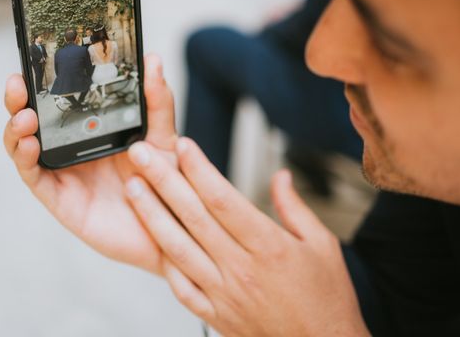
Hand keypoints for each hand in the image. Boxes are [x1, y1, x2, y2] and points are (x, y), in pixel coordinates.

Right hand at [3, 54, 176, 274]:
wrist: (172, 230)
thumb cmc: (166, 183)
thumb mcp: (164, 138)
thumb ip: (157, 102)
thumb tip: (152, 60)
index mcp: (93, 128)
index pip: (59, 100)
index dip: (42, 80)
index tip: (36, 58)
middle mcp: (72, 148)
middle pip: (34, 119)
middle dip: (19, 100)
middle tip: (18, 82)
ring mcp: (63, 173)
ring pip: (25, 147)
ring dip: (17, 129)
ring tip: (25, 115)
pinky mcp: (60, 200)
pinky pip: (35, 177)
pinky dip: (26, 160)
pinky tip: (31, 145)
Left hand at [124, 138, 369, 336]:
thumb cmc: (325, 299)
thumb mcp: (322, 245)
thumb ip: (295, 207)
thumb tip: (281, 176)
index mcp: (268, 246)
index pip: (223, 198)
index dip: (199, 169)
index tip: (182, 146)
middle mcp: (241, 267)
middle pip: (193, 216)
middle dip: (163, 180)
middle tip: (142, 155)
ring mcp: (223, 292)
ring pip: (178, 248)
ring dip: (152, 215)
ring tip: (133, 188)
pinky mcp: (215, 313)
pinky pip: (181, 286)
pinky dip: (165, 262)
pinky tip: (151, 240)